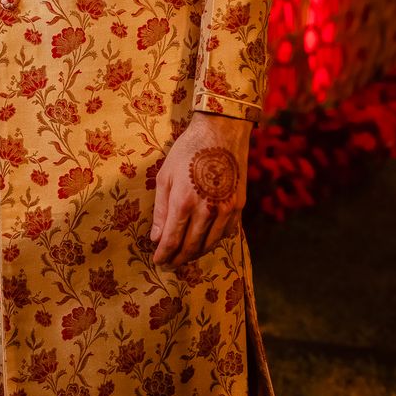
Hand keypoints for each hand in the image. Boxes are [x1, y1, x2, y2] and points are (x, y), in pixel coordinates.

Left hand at [150, 111, 249, 270]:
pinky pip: (226, 233)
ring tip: (185, 256)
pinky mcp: (238, 206)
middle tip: (170, 263)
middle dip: (179, 258)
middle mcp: (207, 210)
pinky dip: (214, 241)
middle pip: (191, 246)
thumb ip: (161, 209)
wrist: (222, 132)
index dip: (164, 253)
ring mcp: (226, 210)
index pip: (172, 239)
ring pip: (210, 244)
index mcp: (184, 201)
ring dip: (196, 254)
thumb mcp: (166, 175)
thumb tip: (156, 238)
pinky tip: (206, 241)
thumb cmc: (188, 150)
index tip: (157, 261)